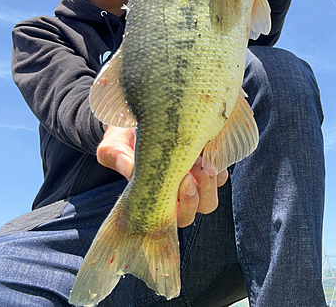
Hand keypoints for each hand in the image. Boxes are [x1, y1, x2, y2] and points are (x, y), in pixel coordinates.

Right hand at [97, 125, 227, 227]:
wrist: (138, 117)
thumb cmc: (124, 137)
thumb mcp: (114, 143)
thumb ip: (115, 155)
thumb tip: (128, 167)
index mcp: (156, 197)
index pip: (173, 218)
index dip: (181, 206)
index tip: (180, 182)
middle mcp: (178, 193)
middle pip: (198, 209)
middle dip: (196, 195)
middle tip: (191, 170)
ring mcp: (196, 179)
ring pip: (212, 196)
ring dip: (209, 181)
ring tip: (199, 157)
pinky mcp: (207, 162)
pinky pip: (221, 171)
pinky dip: (216, 161)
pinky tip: (205, 145)